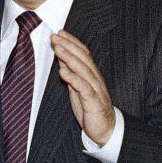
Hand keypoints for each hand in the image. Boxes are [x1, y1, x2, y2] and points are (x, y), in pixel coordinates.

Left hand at [51, 30, 115, 145]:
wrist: (106, 129)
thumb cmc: (91, 109)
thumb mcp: (78, 89)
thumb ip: (71, 75)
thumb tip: (62, 60)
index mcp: (91, 74)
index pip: (83, 53)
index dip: (72, 42)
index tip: (59, 33)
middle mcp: (95, 78)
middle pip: (82, 57)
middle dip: (68, 45)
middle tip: (55, 36)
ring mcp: (96, 89)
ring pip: (83, 69)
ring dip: (69, 57)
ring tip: (57, 48)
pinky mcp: (94, 102)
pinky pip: (84, 88)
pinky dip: (73, 78)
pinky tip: (63, 72)